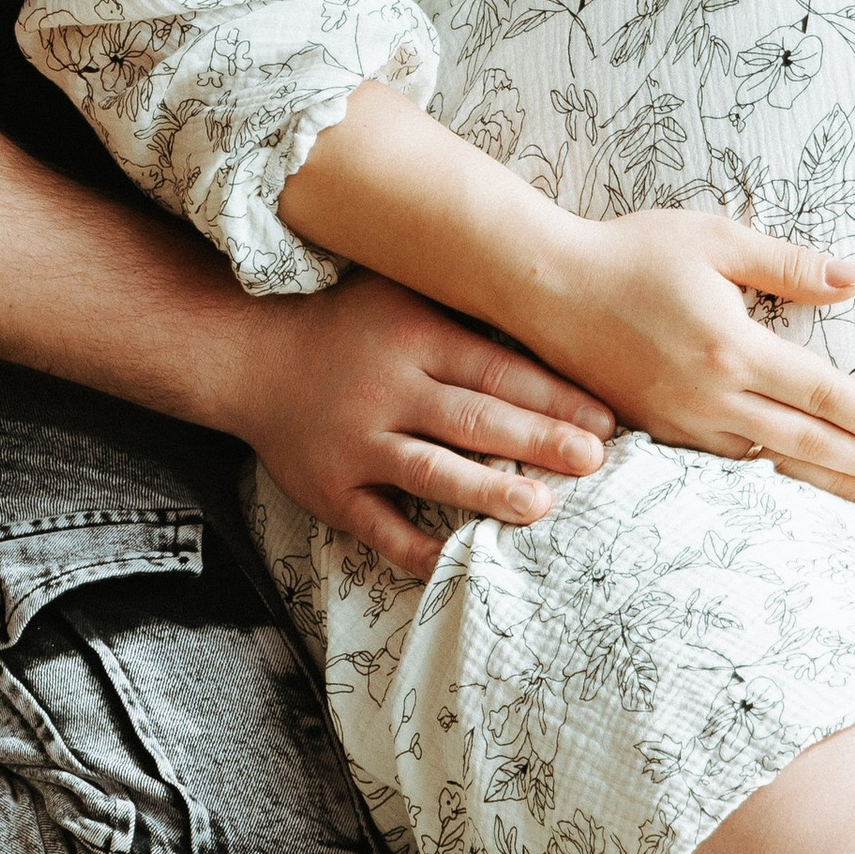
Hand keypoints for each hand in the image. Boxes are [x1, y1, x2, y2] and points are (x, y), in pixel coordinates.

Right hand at [224, 269, 616, 581]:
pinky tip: (456, 562)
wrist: (247, 352)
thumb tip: (554, 313)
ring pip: (430, 471)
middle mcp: (387, 388)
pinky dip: (414, 546)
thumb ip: (465, 307)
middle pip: (474, 419)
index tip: (607, 419)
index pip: (497, 368)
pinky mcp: (330, 487)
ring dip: (487, 492)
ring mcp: (356, 442)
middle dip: (539, 441)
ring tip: (539, 507)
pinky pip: (376, 524)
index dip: (555, 395)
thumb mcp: (402, 291)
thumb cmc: (346, 320)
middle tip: (593, 460)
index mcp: (414, 337)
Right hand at [535, 208, 854, 508]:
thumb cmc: (633, 254)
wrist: (546, 287)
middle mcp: (710, 395)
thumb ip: (788, 264)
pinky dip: (770, 484)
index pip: (820, 392)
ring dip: (825, 484)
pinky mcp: (658, 432)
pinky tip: (795, 492)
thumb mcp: (715, 239)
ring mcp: (681, 421)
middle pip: (804, 441)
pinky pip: (726, 468)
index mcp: (731, 346)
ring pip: (767, 466)